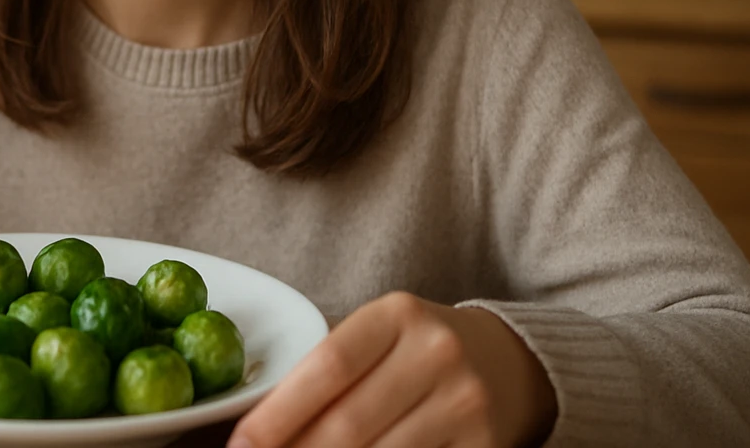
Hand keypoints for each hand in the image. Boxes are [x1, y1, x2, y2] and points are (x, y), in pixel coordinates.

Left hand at [229, 292, 555, 447]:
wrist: (507, 362)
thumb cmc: (415, 349)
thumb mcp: (376, 335)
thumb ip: (324, 367)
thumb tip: (252, 422)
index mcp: (396, 314)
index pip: (326, 367)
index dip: (277, 414)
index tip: (241, 446)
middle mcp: (436, 352)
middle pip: (348, 423)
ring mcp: (465, 402)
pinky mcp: (484, 446)